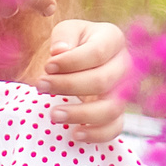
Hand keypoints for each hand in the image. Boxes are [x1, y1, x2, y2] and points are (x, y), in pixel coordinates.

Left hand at [38, 18, 130, 144]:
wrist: (76, 61)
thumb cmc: (71, 44)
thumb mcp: (65, 31)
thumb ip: (63, 36)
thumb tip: (60, 51)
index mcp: (113, 39)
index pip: (98, 53)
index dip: (71, 62)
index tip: (47, 67)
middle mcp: (124, 66)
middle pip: (102, 81)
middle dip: (68, 86)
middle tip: (41, 86)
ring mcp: (124, 92)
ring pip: (111, 108)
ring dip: (80, 114)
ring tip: (53, 115)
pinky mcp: (118, 114)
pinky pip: (115, 128)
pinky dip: (96, 134)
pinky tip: (74, 134)